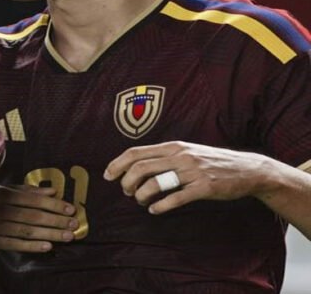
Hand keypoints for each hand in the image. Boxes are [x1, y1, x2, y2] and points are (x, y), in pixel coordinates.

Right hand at [0, 184, 77, 251]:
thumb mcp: (0, 192)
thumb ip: (26, 191)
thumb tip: (52, 190)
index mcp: (0, 193)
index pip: (31, 198)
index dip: (52, 203)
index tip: (70, 208)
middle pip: (31, 215)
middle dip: (55, 220)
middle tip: (74, 224)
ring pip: (25, 230)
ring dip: (48, 233)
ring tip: (67, 236)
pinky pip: (12, 244)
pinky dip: (31, 246)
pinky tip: (47, 247)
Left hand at [104, 141, 274, 214]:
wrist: (247, 169)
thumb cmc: (211, 162)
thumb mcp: (186, 151)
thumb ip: (163, 156)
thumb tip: (134, 166)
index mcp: (173, 146)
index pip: (136, 152)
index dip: (117, 164)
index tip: (107, 175)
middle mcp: (180, 156)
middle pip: (140, 168)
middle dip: (126, 182)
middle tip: (126, 192)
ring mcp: (192, 172)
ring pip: (155, 183)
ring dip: (142, 195)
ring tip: (142, 201)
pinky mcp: (204, 188)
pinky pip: (176, 198)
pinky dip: (161, 205)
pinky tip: (155, 209)